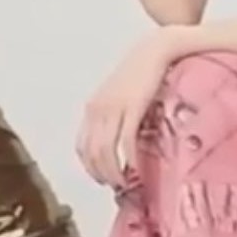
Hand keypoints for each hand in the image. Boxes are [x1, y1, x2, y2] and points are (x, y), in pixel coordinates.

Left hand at [76, 30, 178, 187]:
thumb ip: (115, 113)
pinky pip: (125, 141)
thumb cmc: (141, 72)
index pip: (82, 146)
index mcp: (92, 107)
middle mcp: (98, 109)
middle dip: (101, 174)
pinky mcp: (132, 108)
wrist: (155, 49)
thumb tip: (118, 137)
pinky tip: (135, 169)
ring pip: (105, 151)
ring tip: (124, 183)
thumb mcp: (120, 94)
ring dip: (113, 172)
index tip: (102, 179)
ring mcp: (114, 109)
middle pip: (92, 153)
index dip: (89, 167)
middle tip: (115, 187)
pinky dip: (128, 159)